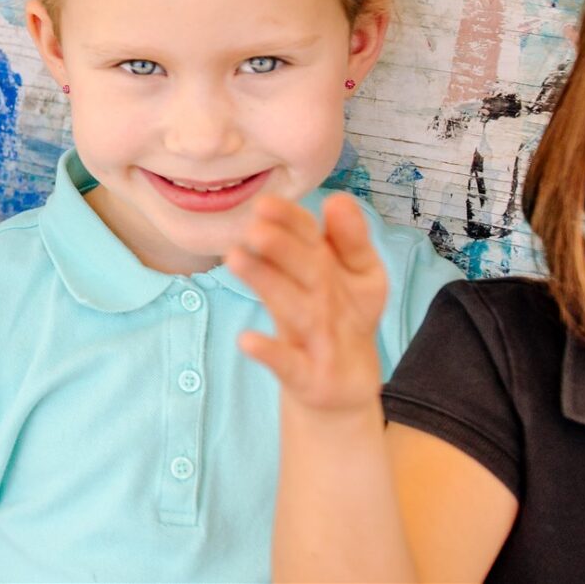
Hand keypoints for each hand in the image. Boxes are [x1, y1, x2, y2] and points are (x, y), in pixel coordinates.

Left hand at [227, 193, 389, 413]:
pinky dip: (270, 354)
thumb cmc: (337, 315)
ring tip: (234, 258)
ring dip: (267, 283)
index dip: (293, 221)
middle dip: (284, 248)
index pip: (319, 240)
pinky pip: (288, 364)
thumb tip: (338, 198)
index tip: (263, 203)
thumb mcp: (350, 278)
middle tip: (253, 227)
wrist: (342, 387)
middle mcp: (335, 302)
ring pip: (295, 309)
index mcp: (347, 272)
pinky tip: (247, 340)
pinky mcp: (311, 378)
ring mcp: (323, 341)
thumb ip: (344, 239)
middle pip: (310, 270)